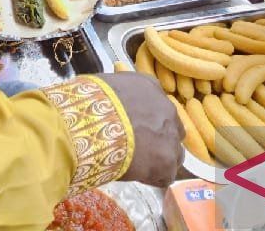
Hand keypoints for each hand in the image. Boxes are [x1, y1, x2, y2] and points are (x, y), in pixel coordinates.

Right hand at [91, 73, 183, 187]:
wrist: (93, 127)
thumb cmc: (90, 104)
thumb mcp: (105, 86)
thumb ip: (118, 94)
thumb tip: (111, 102)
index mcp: (150, 87)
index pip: (156, 105)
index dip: (147, 120)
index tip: (134, 128)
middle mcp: (167, 109)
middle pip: (170, 128)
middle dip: (159, 138)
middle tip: (139, 148)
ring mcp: (170, 136)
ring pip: (174, 152)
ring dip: (160, 159)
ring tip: (139, 166)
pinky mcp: (167, 162)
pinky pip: (166, 175)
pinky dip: (153, 178)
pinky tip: (136, 176)